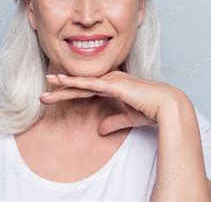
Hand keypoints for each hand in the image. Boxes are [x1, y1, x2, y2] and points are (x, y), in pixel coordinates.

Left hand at [40, 70, 184, 134]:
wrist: (166, 106)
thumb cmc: (150, 110)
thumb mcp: (127, 118)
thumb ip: (112, 122)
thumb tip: (99, 130)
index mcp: (113, 86)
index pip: (86, 89)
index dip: (70, 92)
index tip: (55, 95)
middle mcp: (110, 80)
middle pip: (80, 85)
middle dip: (61, 89)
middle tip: (43, 93)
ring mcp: (111, 81)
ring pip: (82, 83)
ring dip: (63, 84)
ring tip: (46, 85)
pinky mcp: (114, 85)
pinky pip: (90, 84)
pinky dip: (75, 82)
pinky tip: (62, 81)